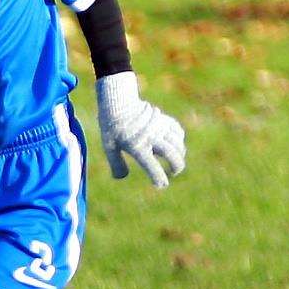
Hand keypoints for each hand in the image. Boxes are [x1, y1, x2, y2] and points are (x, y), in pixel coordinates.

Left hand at [95, 71, 185, 187]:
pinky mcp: (163, 119)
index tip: (162, 185)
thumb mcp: (109, 146)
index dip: (159, 178)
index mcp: (137, 146)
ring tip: (175, 159)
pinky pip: (177, 130)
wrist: (118, 102)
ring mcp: (159, 127)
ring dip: (179, 153)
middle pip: (172, 154)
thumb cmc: (112, 127)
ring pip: (177, 142)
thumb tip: (122, 177)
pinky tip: (176, 143)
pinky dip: (179, 138)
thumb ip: (116, 164)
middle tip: (173, 172)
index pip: (152, 166)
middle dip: (177, 166)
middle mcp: (151, 137)